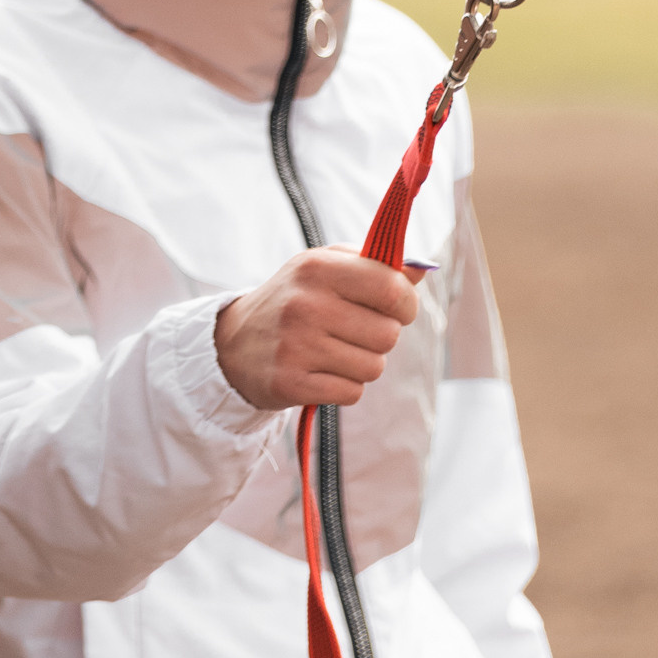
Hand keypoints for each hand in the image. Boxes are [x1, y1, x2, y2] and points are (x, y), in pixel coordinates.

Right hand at [214, 247, 419, 410]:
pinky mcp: (291, 384)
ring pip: (373, 367)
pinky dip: (345, 387)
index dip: (406, 302)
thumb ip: (374, 265)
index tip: (399, 308)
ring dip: (363, 363)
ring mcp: (296, 345)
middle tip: (356, 331)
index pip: (390, 287)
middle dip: (381, 336)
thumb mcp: (325, 268)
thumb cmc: (294, 300)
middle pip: (387, 334)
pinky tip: (322, 372)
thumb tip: (423, 270)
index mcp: (318, 267)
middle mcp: (306, 304)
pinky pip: (352, 393)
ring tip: (335, 351)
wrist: (235, 344)